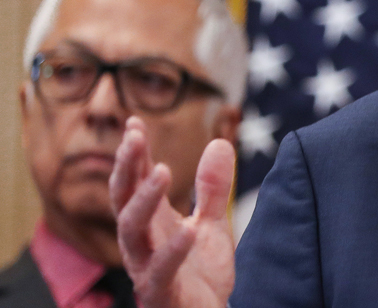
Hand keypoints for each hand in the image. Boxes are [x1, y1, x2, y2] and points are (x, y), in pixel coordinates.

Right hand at [110, 116, 235, 307]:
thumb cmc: (200, 274)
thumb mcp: (212, 224)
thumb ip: (213, 188)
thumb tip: (219, 142)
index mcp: (151, 223)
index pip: (135, 182)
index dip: (133, 154)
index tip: (135, 122)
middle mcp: (141, 242)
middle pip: (123, 199)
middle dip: (126, 167)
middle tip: (134, 136)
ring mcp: (146, 267)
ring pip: (131, 231)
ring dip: (144, 200)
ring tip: (161, 170)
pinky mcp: (160, 293)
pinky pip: (160, 271)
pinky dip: (172, 250)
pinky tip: (187, 229)